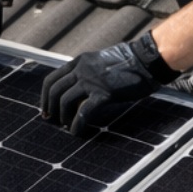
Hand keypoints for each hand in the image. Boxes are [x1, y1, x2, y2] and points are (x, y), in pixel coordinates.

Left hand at [40, 33, 176, 135]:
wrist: (147, 59)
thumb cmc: (129, 62)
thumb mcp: (101, 61)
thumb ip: (87, 72)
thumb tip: (78, 91)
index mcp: (80, 62)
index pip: (52, 79)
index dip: (45, 96)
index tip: (45, 109)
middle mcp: (81, 70)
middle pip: (54, 91)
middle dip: (50, 108)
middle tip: (52, 121)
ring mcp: (92, 81)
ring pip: (65, 102)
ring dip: (63, 117)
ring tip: (66, 126)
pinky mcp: (104, 94)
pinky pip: (83, 113)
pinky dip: (77, 125)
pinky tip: (77, 132)